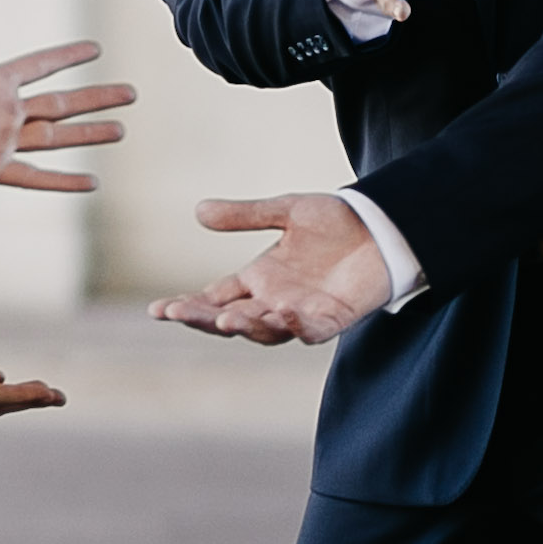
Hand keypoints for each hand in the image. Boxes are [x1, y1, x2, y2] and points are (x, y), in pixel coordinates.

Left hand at [0, 0, 131, 192]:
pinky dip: (63, 181)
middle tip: (130, 93)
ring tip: (121, 130)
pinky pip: (34, 176)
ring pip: (57, 137)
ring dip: (90, 134)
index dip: (67, 56)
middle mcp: (1, 111)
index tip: (95, 48)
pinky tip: (91, 181)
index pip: (40, 65)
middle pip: (61, 103)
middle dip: (96, 98)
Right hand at [152, 190, 392, 344]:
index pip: (213, 297)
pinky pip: (312, 332)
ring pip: (265, 331)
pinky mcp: (334, 318)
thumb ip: (245, 215)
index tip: (157, 310)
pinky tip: (282, 316)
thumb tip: (198, 211)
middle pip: (231, 318)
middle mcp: (274, 300)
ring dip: (244, 326)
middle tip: (177, 313)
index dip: (186, 305)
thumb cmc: (337, 221)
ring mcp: (302, 313)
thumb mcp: (286, 211)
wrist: (385, 226)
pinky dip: (296, 327)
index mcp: (258, 279)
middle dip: (202, 318)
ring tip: (223, 319)